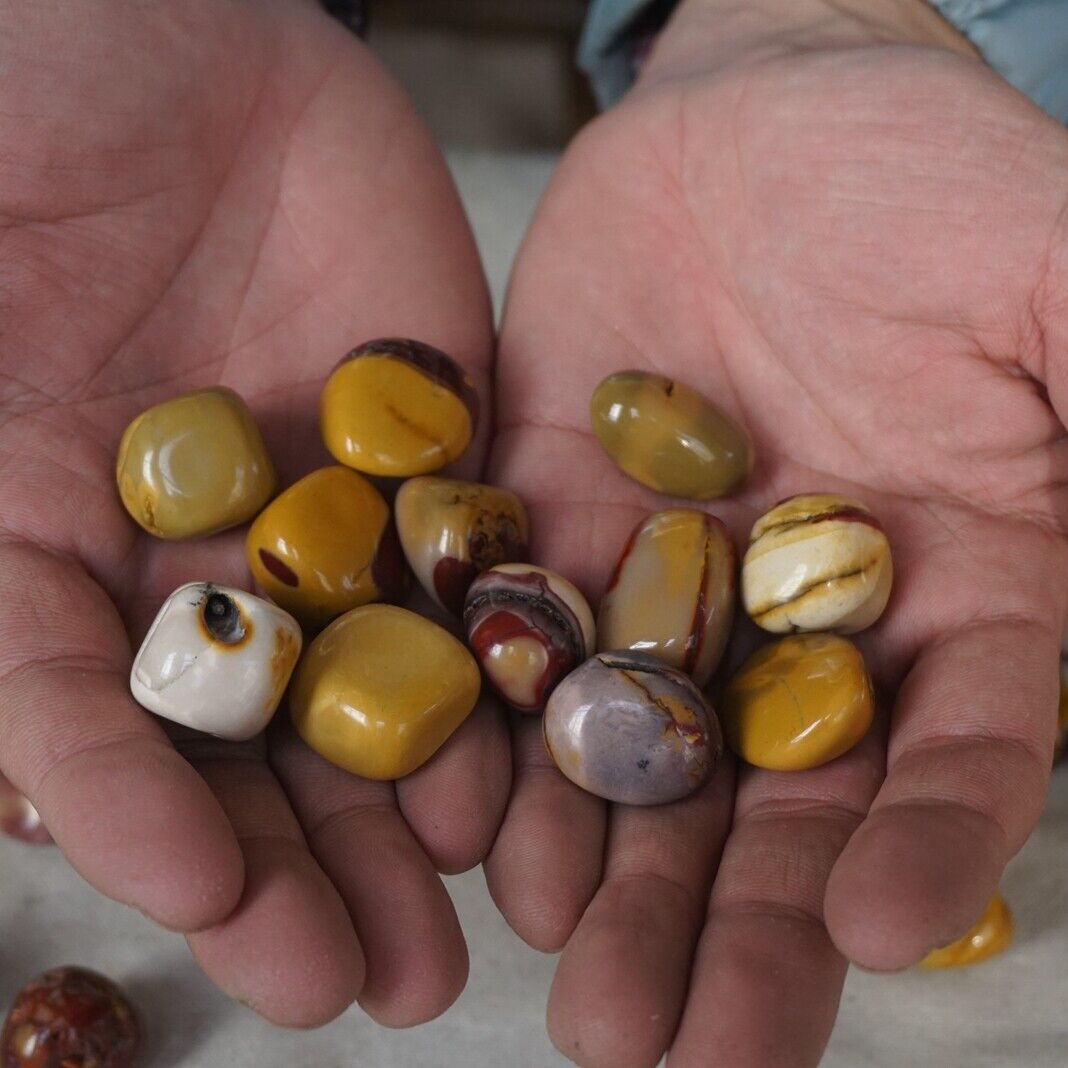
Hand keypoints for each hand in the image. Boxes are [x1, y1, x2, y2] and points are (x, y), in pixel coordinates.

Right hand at [0, 0, 507, 1026]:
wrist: (150, 29)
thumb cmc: (3, 146)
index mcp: (50, 542)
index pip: (88, 719)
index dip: (142, 821)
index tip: (208, 915)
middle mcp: (198, 549)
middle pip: (250, 739)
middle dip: (300, 864)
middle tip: (360, 985)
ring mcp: (328, 499)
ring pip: (375, 675)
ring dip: (413, 798)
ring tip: (459, 916)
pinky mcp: (436, 436)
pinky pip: (474, 561)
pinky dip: (499, 656)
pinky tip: (534, 749)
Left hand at [487, 0, 1067, 1062]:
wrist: (759, 113)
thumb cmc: (929, 177)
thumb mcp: (1050, 275)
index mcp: (952, 584)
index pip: (950, 748)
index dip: (921, 845)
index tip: (871, 933)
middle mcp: (796, 616)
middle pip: (769, 798)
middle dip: (722, 921)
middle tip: (661, 1044)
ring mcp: (661, 576)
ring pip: (631, 750)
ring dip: (598, 861)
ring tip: (562, 968)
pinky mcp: (546, 517)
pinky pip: (516, 643)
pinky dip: (493, 729)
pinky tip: (468, 822)